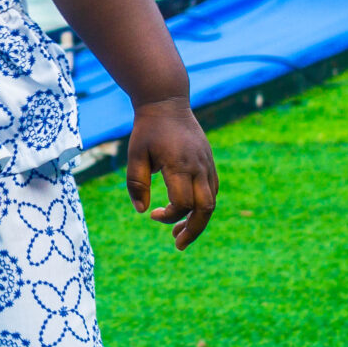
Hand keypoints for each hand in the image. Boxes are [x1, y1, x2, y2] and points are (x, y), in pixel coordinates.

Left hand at [124, 97, 218, 250]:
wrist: (167, 102)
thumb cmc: (147, 129)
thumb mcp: (135, 155)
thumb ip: (136, 184)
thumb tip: (142, 211)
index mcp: (179, 165)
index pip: (182, 203)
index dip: (168, 216)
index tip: (152, 215)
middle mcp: (198, 166)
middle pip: (205, 208)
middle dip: (193, 230)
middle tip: (177, 244)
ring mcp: (207, 164)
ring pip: (211, 201)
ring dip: (198, 220)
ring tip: (179, 232)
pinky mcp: (209, 162)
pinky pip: (212, 190)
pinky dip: (202, 205)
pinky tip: (187, 210)